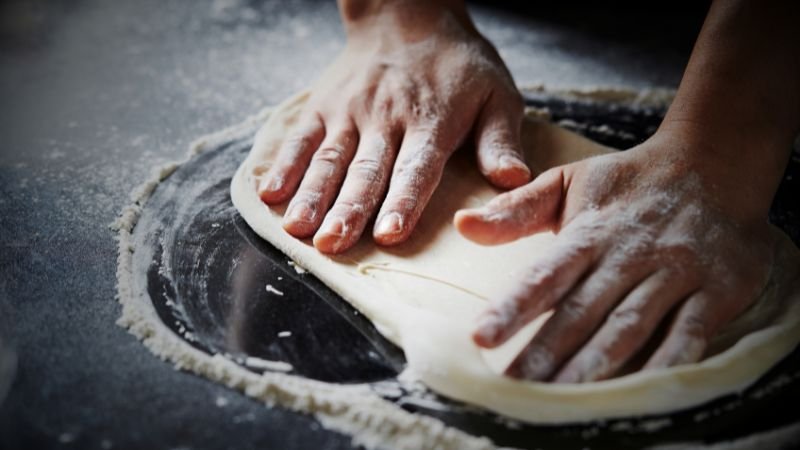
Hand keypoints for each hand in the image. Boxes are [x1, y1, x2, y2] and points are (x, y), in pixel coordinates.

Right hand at [258, 1, 529, 253]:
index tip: (389, 233)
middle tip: (332, 245)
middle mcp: (385, 118)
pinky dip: (285, 165)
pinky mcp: (325, 106)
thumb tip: (514, 179)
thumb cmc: (457, 64)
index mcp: (430, 122)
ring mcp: (350, 112)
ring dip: (312, 195)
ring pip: (329, 159)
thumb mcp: (496, 93)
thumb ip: (500, 139)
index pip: (415, 168)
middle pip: (366, 171)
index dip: (402, 201)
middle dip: (348, 210)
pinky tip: (270, 193)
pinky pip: (301, 137)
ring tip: (298, 228)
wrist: (409, 13)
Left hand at [455, 132, 777, 382]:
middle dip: (546, 352)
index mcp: (589, 231)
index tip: (480, 338)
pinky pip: (690, 333)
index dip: (513, 307)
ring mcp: (675, 272)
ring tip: (562, 396)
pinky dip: (666, 363)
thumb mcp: (569, 182)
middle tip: (514, 387)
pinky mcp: (717, 290)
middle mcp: (629, 253)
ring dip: (595, 364)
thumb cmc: (630, 181)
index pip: (545, 275)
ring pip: (629, 326)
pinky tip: (639, 391)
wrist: (718, 164)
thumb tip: (461, 224)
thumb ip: (516, 210)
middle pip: (582, 310)